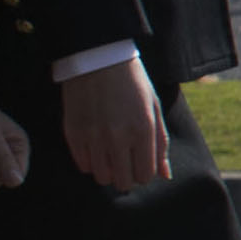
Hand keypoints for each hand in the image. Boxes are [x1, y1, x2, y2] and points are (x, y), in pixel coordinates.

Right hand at [59, 54, 169, 188]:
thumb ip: (160, 143)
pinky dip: (91, 161)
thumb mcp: (153, 107)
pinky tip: (95, 146)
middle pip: (124, 182)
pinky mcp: (74, 134)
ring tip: (110, 153)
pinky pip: (83, 166)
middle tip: (126, 160)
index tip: (141, 160)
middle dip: (128, 175)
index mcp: (143, 129)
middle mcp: (118, 137)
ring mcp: (93, 137)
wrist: (98, 57)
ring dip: (109, 170)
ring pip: (102, 178)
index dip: (145, 172)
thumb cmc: (132, 81)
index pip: (146, 174)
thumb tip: (166, 176)